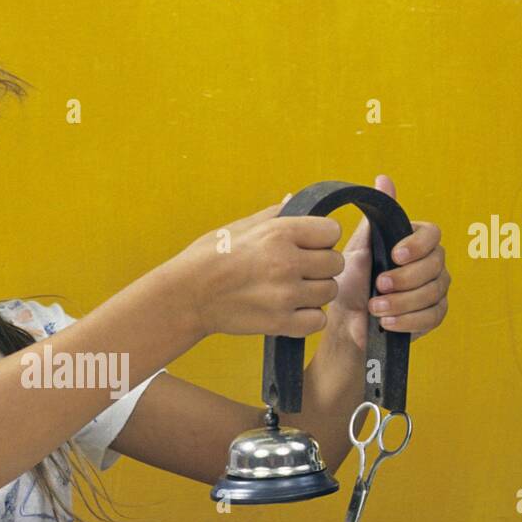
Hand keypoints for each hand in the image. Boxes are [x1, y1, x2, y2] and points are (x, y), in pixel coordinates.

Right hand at [175, 198, 344, 338]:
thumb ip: (274, 215)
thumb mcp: (239, 227)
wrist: (186, 296)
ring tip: (292, 290)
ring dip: (315, 292)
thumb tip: (296, 199)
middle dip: (321, 266)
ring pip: (329, 292)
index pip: (332, 231)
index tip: (306, 245)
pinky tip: (290, 310)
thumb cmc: (208, 258)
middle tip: (299, 270)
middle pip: (335, 263)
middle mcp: (286, 263)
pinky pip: (317, 320)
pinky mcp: (280, 322)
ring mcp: (285, 295)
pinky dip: (307, 318)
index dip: (321, 238)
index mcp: (279, 233)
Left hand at [328, 174, 450, 349]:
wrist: (346, 319)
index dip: (417, 245)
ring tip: (375, 307)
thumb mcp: (359, 244)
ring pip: (433, 293)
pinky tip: (387, 322)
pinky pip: (432, 317)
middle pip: (435, 266)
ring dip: (402, 302)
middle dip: (405, 278)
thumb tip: (383, 179)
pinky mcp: (434, 315)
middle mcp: (431, 263)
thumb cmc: (352, 279)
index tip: (394, 255)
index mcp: (415, 241)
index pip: (432, 234)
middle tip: (378, 286)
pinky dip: (408, 321)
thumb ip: (376, 215)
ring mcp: (436, 289)